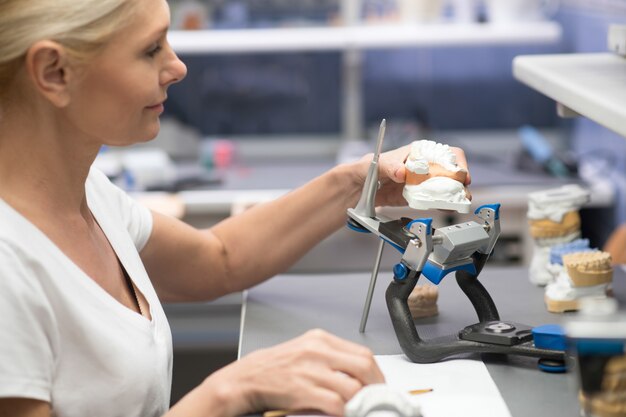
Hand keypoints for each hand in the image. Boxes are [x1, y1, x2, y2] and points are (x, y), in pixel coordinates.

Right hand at [202, 329, 383, 416]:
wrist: (247, 378)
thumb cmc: (276, 367)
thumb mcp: (306, 352)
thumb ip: (332, 358)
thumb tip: (358, 375)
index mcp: (320, 339)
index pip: (362, 353)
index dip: (376, 373)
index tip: (378, 386)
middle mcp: (317, 350)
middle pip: (363, 366)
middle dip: (375, 387)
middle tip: (376, 400)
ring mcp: (310, 370)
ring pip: (353, 387)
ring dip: (361, 402)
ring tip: (361, 409)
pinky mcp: (302, 390)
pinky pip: (335, 403)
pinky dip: (344, 411)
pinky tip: (343, 414)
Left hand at [355, 144, 470, 206]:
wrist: (358, 188)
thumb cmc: (367, 168)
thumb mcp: (377, 164)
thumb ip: (389, 166)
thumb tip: (402, 172)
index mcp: (419, 152)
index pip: (448, 153)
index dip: (459, 163)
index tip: (462, 176)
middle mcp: (425, 166)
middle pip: (452, 172)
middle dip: (460, 182)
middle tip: (462, 194)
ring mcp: (423, 182)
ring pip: (446, 187)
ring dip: (455, 195)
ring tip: (458, 203)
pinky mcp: (418, 197)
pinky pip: (435, 201)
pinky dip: (442, 205)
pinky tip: (447, 208)